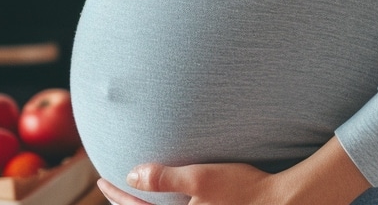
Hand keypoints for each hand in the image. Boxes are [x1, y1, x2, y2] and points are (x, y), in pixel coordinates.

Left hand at [97, 161, 277, 204]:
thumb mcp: (200, 177)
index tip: (102, 179)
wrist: (276, 203)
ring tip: (128, 195)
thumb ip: (165, 178)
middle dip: (124, 203)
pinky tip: (160, 200)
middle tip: (109, 186)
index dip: (117, 195)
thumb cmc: (241, 188)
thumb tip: (132, 175)